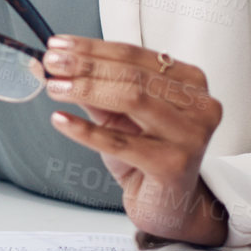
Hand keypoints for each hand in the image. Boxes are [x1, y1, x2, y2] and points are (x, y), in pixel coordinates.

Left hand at [41, 36, 228, 245]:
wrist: (170, 206)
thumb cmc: (147, 155)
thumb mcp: (118, 115)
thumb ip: (92, 88)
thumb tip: (52, 65)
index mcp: (189, 82)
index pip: (134, 54)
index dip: (92, 48)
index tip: (58, 45)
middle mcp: (199, 105)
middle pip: (132, 74)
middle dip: (85, 65)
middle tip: (51, 62)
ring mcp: (190, 135)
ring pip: (132, 98)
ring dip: (86, 89)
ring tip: (54, 87)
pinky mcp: (174, 165)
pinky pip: (121, 142)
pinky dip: (85, 130)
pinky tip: (61, 120)